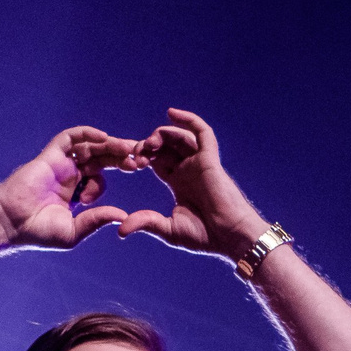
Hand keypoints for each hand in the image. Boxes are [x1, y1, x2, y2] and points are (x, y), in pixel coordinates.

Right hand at [0, 126, 137, 248]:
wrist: (10, 224)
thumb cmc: (38, 232)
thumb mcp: (74, 230)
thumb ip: (96, 220)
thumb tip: (123, 215)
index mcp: (76, 190)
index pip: (102, 173)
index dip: (120, 168)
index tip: (140, 168)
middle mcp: (69, 174)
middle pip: (100, 157)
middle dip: (120, 154)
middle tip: (141, 154)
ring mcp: (59, 164)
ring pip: (89, 147)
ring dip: (109, 145)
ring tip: (127, 148)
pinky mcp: (49, 157)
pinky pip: (69, 139)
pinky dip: (86, 134)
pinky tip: (104, 137)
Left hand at [118, 108, 267, 256]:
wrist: (230, 237)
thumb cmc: (205, 236)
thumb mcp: (169, 229)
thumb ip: (146, 222)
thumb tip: (120, 230)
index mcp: (179, 182)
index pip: (156, 160)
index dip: (141, 157)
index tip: (128, 164)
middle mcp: (188, 169)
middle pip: (164, 146)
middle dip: (146, 146)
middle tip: (135, 154)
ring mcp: (199, 163)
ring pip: (178, 136)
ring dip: (160, 135)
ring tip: (148, 145)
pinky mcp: (210, 159)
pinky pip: (202, 132)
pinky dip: (189, 119)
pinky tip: (171, 113)